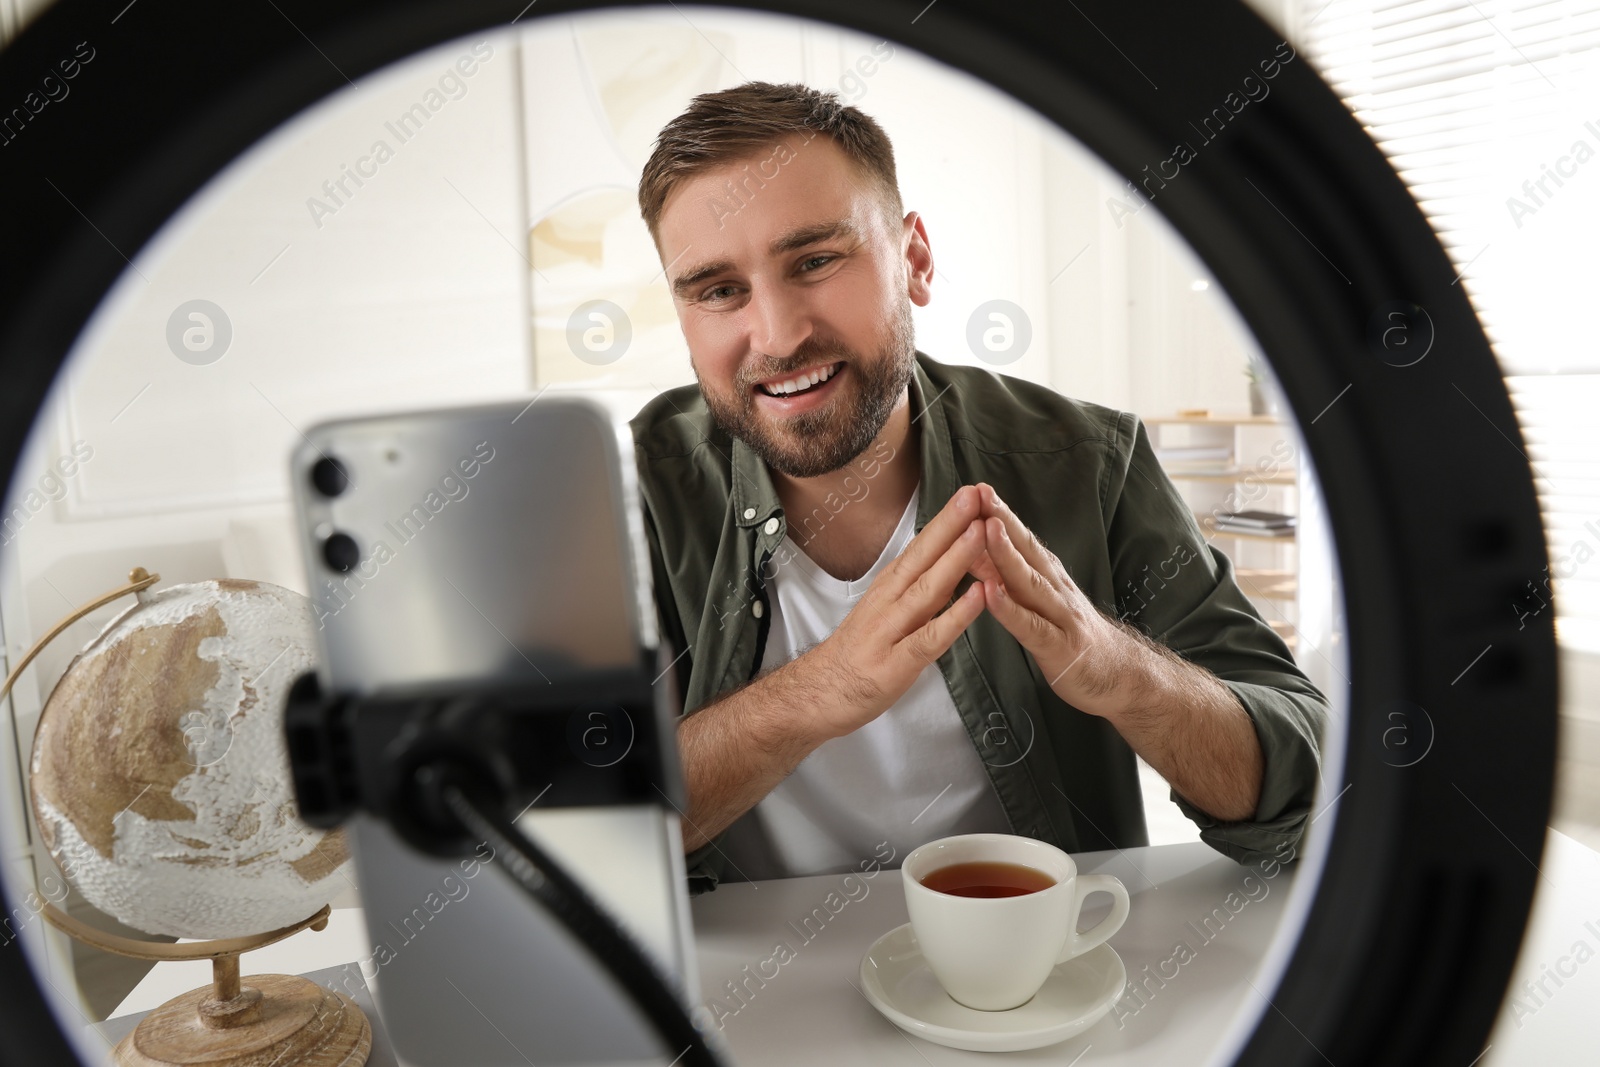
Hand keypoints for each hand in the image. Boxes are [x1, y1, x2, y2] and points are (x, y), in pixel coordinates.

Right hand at [799, 484, 989, 741]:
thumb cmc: (858, 652)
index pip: (920, 546)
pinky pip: (931, 636)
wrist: (818, 694)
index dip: (946, 519)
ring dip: (956, 559)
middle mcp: (889, 600)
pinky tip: (977, 597)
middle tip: (978, 494)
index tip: (971, 492)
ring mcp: (891, 630)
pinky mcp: (897, 663)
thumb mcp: (886, 611)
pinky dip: (956, 615)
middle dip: (952, 524)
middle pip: (923, 556)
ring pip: (928, 588)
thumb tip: (953, 563)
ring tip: (980, 532)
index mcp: (889, 586)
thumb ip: (919, 589)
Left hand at [968, 482, 1140, 718]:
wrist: (1122, 676)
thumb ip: (1007, 578)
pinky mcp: (1058, 647)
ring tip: (985, 528)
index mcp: (1048, 577)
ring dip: (1006, 554)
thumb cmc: (1071, 637)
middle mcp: (1055, 589)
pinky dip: (1009, 609)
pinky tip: (991, 594)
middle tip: (978, 492)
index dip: (999, 513)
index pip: (1022, 540)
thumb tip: (973, 550)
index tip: (974, 489)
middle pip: (1026, 550)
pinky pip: (1030, 625)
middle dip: (1001, 519)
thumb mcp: (1038, 603)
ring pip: (1029, 581)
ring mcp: (1059, 616)